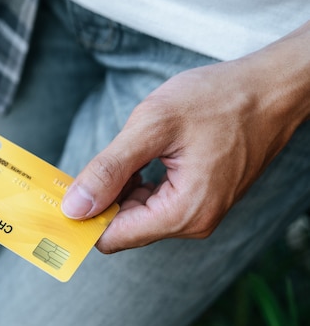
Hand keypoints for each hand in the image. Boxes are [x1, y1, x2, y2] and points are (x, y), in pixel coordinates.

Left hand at [61, 24, 309, 252]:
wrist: (269, 88)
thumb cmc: (217, 100)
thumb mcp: (152, 126)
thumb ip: (109, 169)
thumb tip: (74, 207)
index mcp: (182, 213)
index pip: (112, 237)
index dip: (81, 218)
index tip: (56, 197)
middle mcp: (193, 221)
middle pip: (124, 226)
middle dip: (98, 200)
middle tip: (80, 168)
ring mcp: (199, 210)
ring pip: (137, 212)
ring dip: (117, 188)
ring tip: (119, 154)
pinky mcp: (200, 197)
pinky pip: (155, 201)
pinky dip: (135, 183)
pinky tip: (137, 157)